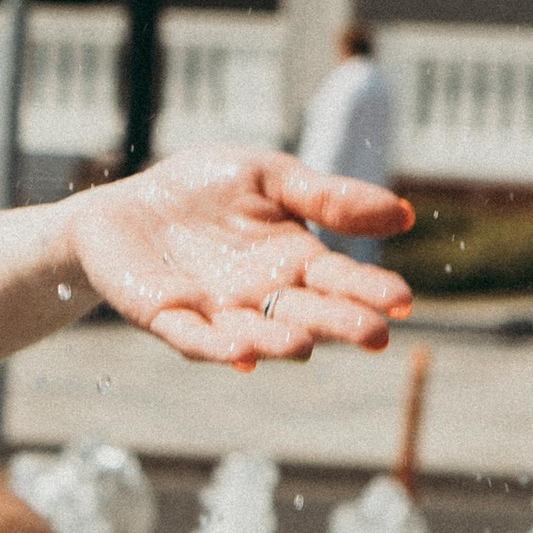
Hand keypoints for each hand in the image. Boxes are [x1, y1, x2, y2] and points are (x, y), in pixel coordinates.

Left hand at [65, 148, 411, 368]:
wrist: (128, 201)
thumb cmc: (205, 190)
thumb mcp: (270, 176)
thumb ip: (326, 196)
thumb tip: (403, 214)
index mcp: (295, 262)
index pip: (340, 280)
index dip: (370, 291)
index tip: (402, 300)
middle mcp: (262, 296)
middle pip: (308, 314)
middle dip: (340, 324)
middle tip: (376, 335)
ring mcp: (216, 312)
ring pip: (254, 334)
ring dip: (279, 342)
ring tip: (304, 344)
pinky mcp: (168, 317)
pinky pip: (194, 338)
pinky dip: (216, 348)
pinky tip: (241, 355)